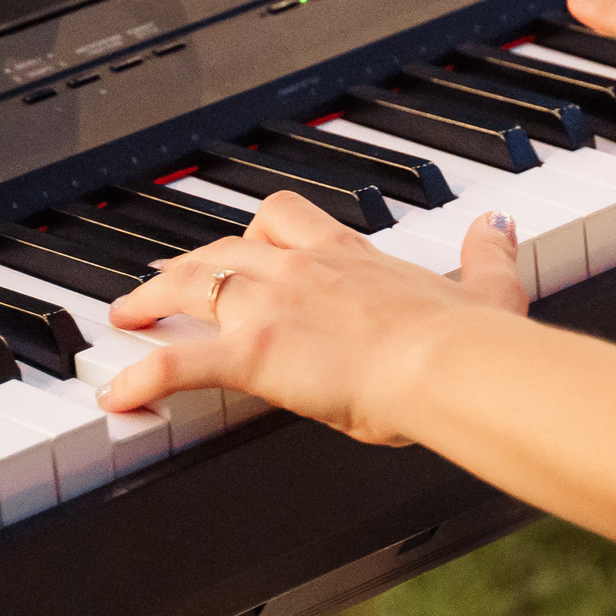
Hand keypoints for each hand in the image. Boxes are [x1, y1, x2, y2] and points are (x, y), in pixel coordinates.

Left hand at [97, 189, 529, 445]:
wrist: (449, 364)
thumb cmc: (467, 340)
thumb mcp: (487, 287)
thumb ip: (487, 255)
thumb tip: (499, 226)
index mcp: (349, 257)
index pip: (289, 220)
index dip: (259, 231)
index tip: (247, 245)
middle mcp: (299, 270)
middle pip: (224, 248)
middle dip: (190, 264)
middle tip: (168, 284)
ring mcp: (270, 308)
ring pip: (190, 285)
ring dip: (151, 299)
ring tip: (127, 317)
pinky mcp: (253, 354)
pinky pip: (177, 362)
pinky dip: (140, 377)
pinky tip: (117, 395)